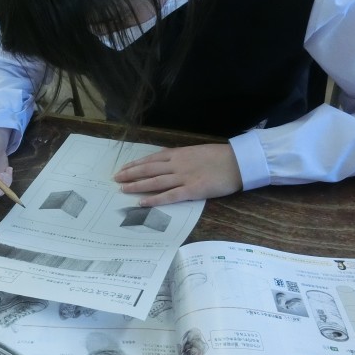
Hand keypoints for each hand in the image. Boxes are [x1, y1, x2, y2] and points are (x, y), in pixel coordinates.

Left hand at [113, 144, 241, 204]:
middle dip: (130, 174)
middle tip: (115, 179)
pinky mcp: (192, 190)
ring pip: (154, 182)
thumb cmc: (220, 156)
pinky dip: (154, 199)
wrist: (239, 161)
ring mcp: (183, 177)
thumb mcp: (196, 151)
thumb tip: (165, 160)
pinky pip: (169, 196)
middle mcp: (177, 164)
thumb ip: (180, 156)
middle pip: (148, 169)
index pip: (151, 159)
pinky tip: (141, 202)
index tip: (123, 168)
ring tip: (122, 189)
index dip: (135, 164)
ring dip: (137, 186)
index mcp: (179, 154)